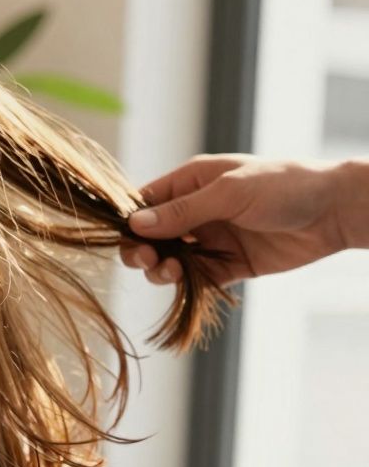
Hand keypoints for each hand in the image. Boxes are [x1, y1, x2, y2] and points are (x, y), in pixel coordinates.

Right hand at [120, 153, 360, 286]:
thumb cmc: (285, 186)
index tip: (130, 240)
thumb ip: (183, 211)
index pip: (145, 203)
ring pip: (170, 259)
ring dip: (162, 269)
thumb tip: (136, 224)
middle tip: (148, 260)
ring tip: (171, 273)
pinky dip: (186, 284)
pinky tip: (188, 282)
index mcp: (191, 182)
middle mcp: (196, 210)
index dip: (131, 223)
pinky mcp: (229, 264)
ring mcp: (211, 238)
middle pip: (152, 235)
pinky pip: (197, 278)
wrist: (334, 211)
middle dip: (142, 249)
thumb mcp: (229, 193)